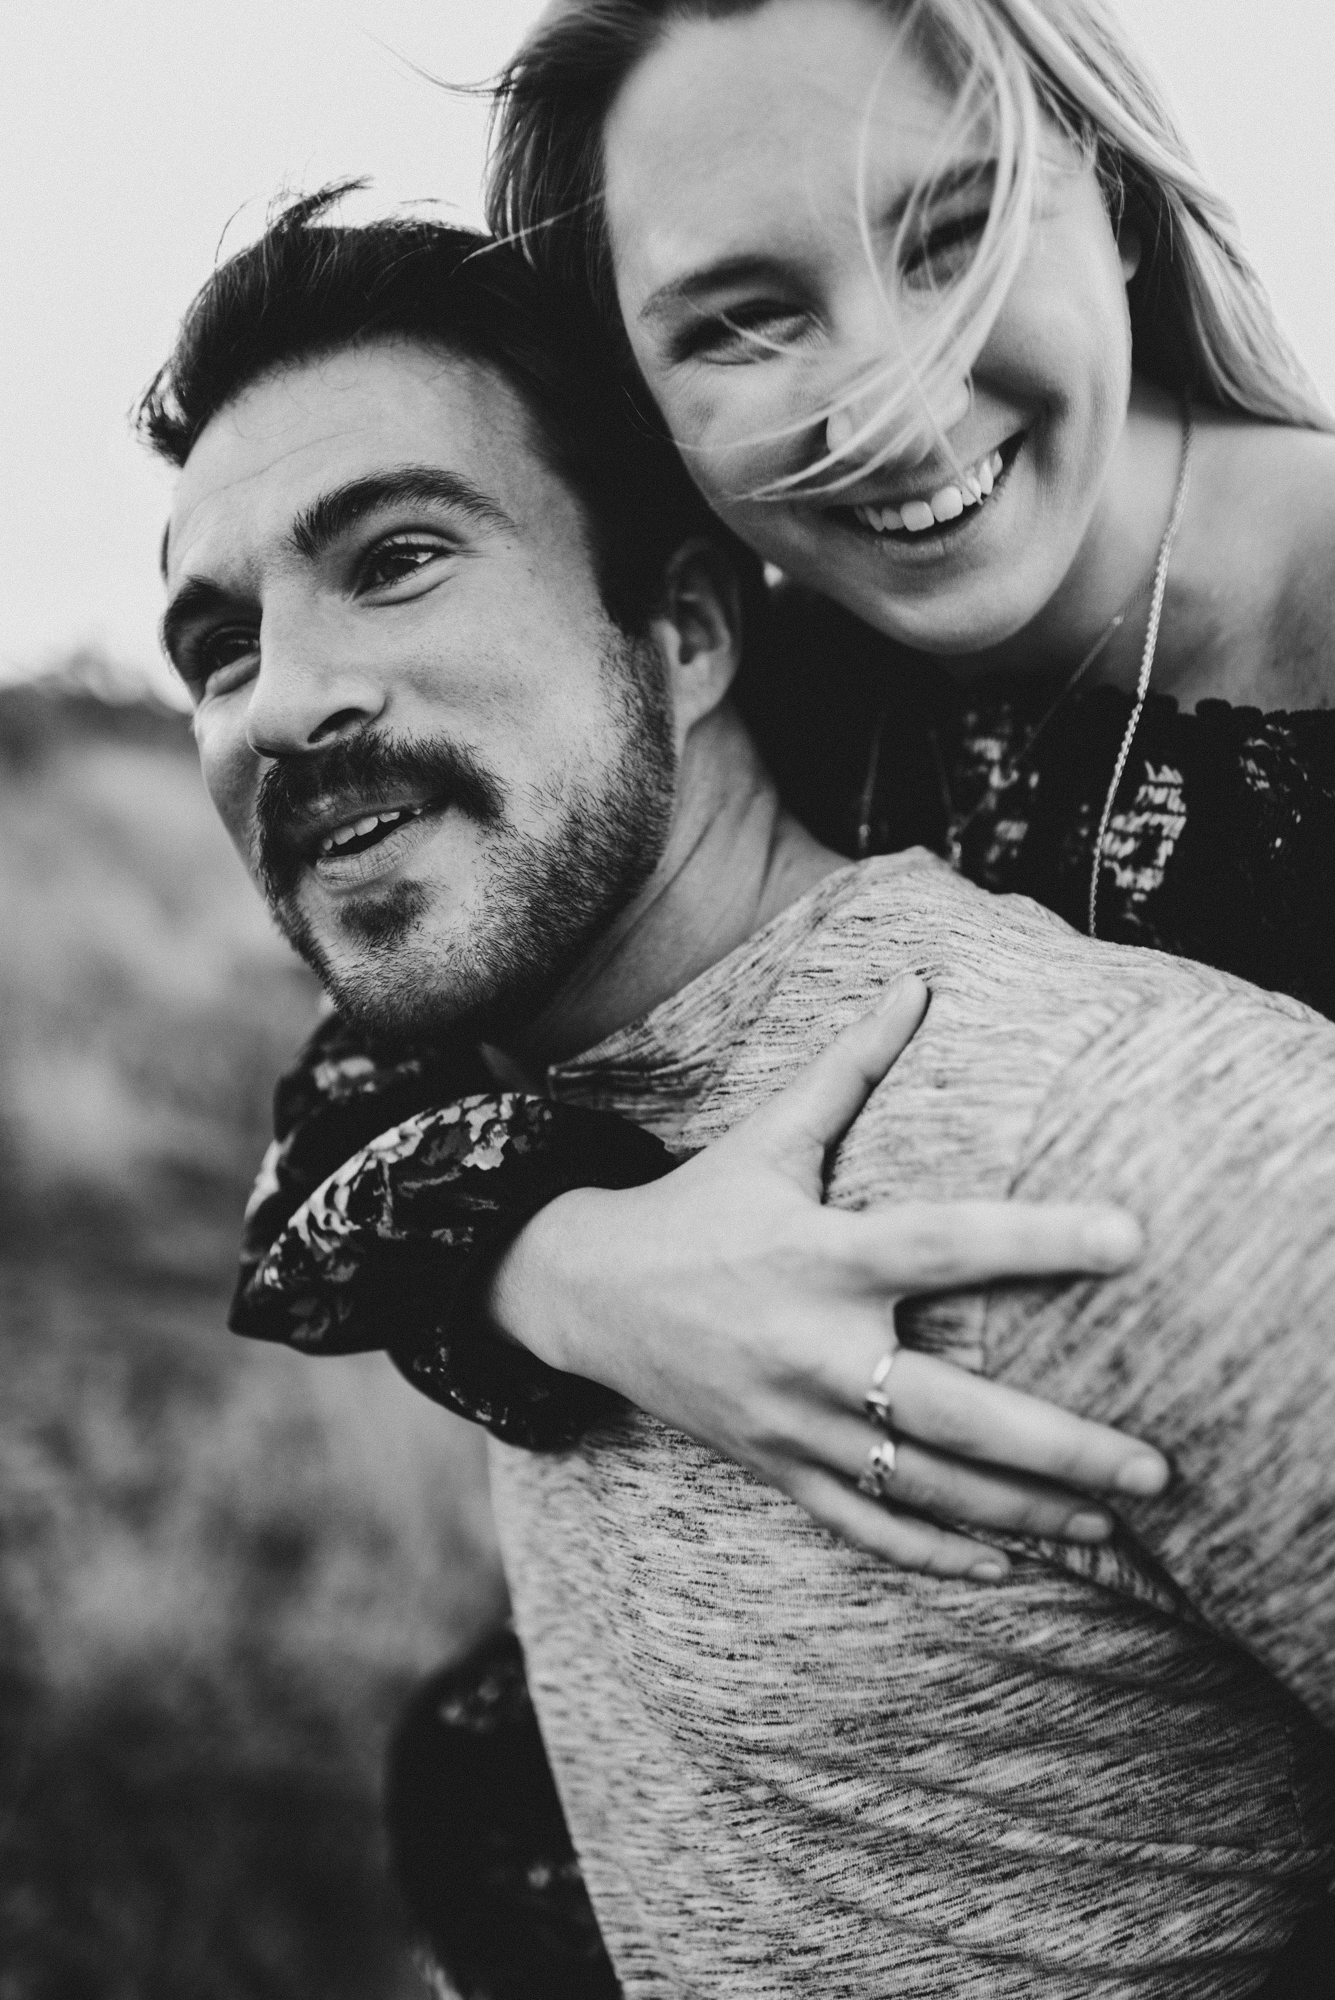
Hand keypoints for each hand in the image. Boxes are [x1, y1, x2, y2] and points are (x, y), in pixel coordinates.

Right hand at [489, 978, 1167, 1579]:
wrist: (584, 1294)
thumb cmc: (697, 1207)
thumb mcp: (768, 1135)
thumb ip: (849, 1066)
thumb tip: (917, 980)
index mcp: (819, 1257)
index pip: (945, 1246)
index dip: (1040, 1241)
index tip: (1131, 1239)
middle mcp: (811, 1349)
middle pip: (952, 1413)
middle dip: (1060, 1449)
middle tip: (1155, 1469)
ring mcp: (793, 1422)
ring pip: (924, 1485)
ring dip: (1024, 1511)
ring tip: (1110, 1521)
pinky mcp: (776, 1466)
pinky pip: (865, 1526)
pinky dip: (934, 1552)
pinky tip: (1006, 1562)